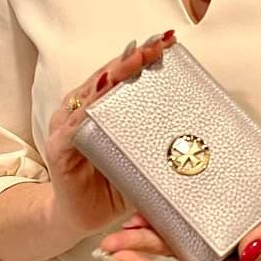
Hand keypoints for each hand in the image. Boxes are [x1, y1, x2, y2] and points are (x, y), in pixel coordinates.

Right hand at [44, 30, 176, 239]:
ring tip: (134, 59)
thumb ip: (158, 144)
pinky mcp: (59, 149)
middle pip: (108, 78)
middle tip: (157, 44)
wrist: (83, 217)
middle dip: (132, 59)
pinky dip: (87, 111)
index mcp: (103, 111)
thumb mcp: (143, 161)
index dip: (143, 59)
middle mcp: (83, 112)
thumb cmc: (113, 186)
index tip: (167, 43)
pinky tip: (102, 95)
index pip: (123, 78)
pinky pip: (73, 127)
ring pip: (90, 94)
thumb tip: (201, 134)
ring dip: (112, 76)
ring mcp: (68, 128)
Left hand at [98, 174, 260, 260]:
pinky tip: (139, 217)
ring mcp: (218, 237)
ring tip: (115, 240)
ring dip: (143, 247)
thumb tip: (248, 250)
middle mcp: (227, 255)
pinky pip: (181, 225)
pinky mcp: (213, 217)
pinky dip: (158, 224)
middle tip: (116, 255)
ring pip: (175, 250)